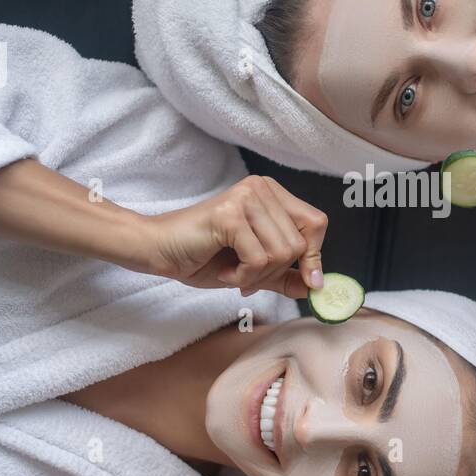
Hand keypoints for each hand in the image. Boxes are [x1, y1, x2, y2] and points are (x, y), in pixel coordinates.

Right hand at [143, 175, 328, 297]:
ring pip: (281, 253)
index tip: (306, 281)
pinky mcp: (229, 214)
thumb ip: (284, 274)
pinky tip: (224, 271)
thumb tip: (316, 287)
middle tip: (248, 278)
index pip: (316, 223)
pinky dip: (243, 277)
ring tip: (233, 272)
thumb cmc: (203, 256)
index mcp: (272, 193)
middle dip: (275, 273)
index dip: (314, 256)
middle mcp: (261, 188)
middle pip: (300, 243)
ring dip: (257, 276)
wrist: (159, 251)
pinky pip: (258, 259)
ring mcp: (245, 197)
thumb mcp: (254, 269)